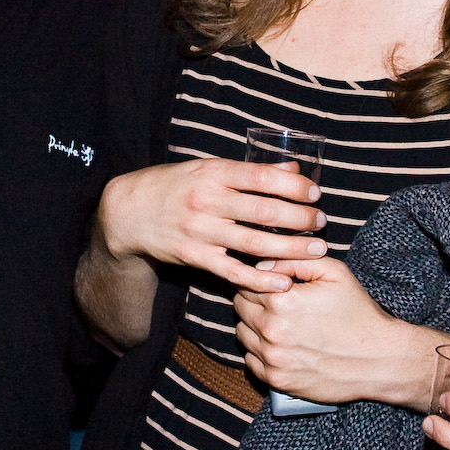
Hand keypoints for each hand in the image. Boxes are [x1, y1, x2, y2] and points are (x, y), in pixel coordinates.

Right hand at [95, 157, 325, 292]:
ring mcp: (201, 230)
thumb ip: (248, 171)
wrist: (128, 212)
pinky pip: (233, 271)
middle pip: (265, 211)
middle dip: (301, 219)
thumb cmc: (173, 185)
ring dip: (290, 249)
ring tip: (316, 250)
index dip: (294, 185)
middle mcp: (209, 200)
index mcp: (214, 172)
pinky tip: (283, 282)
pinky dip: (260, 279)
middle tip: (321, 223)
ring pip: (255, 243)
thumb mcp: (207, 167)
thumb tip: (292, 167)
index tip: (315, 193)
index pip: (263, 177)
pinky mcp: (195, 256)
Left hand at [234, 256, 425, 406]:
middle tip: (272, 301)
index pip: (246, 282)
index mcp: (281, 300)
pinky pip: (250, 361)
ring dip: (253, 325)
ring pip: (242, 334)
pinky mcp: (277, 380)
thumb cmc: (358, 313)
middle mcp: (271, 330)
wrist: (379, 359)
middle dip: (252, 300)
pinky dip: (258, 351)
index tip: (268, 282)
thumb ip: (295, 260)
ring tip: (276, 323)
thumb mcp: (334, 273)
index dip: (256, 279)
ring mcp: (272, 358)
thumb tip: (263, 263)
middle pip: (240, 307)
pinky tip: (277, 345)